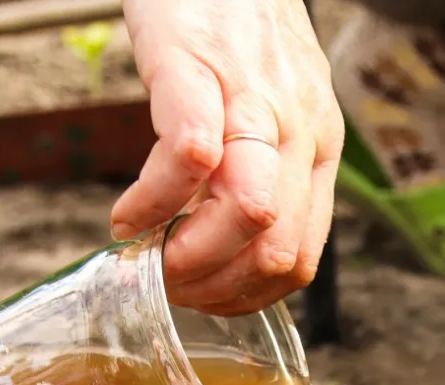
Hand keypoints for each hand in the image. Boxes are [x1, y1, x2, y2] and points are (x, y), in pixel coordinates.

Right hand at [114, 0, 342, 314]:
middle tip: (165, 282)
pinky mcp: (195, 67)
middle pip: (274, 248)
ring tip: (145, 253)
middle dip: (212, 287)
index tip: (198, 296)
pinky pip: (190, 156)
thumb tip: (228, 247)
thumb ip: (263, 173)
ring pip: (248, 212)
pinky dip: (151, 203)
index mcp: (317, 147)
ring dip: (185, 256)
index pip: (299, 258)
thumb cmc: (235, 28)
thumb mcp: (274, 108)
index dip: (244, 296)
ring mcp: (251, 98)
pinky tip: (127, 213)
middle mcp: (298, 128)